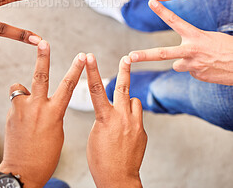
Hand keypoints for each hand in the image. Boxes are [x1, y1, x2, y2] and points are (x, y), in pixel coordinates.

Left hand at [0, 41, 86, 187]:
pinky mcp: (10, 114)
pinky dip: (19, 104)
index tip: (82, 56)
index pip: (68, 85)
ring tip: (27, 104)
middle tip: (43, 42)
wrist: (22, 172)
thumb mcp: (57, 131)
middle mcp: (37, 108)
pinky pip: (16, 101)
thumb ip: (52, 111)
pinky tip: (21, 119)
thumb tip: (44, 100)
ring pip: (21, 87)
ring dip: (25, 91)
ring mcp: (21, 109)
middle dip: (43, 57)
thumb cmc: (45, 155)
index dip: (76, 69)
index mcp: (54, 113)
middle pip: (41, 76)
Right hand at [86, 54, 145, 187]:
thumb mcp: (95, 134)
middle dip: (124, 70)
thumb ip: (103, 117)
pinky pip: (137, 116)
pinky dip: (132, 118)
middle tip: (127, 58)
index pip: (96, 88)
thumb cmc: (100, 160)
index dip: (92, 70)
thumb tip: (111, 110)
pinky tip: (126, 133)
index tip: (89, 56)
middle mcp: (121, 117)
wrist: (118, 179)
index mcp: (104, 118)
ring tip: (121, 114)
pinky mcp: (142, 131)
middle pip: (123, 87)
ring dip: (127, 102)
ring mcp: (134, 123)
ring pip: (134, 101)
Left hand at [130, 0, 232, 84]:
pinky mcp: (196, 76)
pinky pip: (191, 71)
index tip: (151, 2)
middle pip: (162, 53)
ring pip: (178, 64)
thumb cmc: (228, 48)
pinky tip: (210, 66)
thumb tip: (177, 62)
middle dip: (144, 55)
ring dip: (186, 62)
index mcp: (196, 36)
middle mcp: (191, 51)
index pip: (175, 21)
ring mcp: (193, 66)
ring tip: (204, 59)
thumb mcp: (210, 38)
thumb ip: (191, 46)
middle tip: (129, 56)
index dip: (162, 11)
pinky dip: (197, 68)